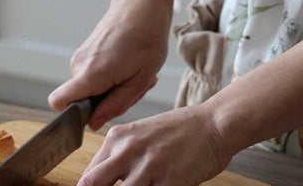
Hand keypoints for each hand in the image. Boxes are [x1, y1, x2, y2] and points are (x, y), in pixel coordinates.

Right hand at [48, 0, 171, 129]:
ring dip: (114, 87)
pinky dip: (112, 76)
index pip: (59, 103)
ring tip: (136, 71)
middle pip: (83, 101)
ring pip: (91, 88)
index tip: (99, 112)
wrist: (142, 1)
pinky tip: (131, 64)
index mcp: (91, 73)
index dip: (74, 116)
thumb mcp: (141, 78)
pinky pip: (94, 75)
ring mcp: (81, 55)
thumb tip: (93, 123)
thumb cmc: (147, 35)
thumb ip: (116, 105)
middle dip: (108, 101)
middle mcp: (79, 64)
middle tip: (135, 85)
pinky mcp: (87, 50)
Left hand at [78, 106, 230, 185]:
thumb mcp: (141, 135)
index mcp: (118, 137)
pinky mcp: (169, 182)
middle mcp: (129, 150)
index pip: (87, 177)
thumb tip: (96, 182)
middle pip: (93, 185)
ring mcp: (148, 166)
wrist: (214, 123)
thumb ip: (119, 157)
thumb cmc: (179, 131)